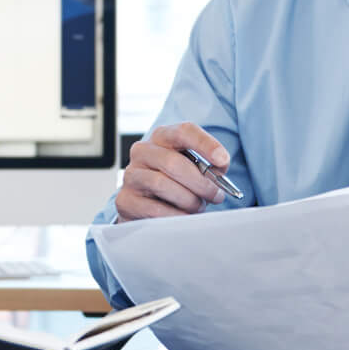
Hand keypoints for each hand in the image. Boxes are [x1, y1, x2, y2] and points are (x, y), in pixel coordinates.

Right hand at [115, 121, 232, 220]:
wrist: (145, 206)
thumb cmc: (176, 183)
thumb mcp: (193, 169)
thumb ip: (208, 166)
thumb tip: (220, 168)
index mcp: (162, 137)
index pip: (183, 131)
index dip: (205, 144)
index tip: (222, 161)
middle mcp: (142, 152)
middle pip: (173, 162)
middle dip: (200, 182)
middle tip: (216, 196)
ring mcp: (131, 176)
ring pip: (162, 184)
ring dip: (188, 200)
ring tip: (198, 208)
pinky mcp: (125, 200)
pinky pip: (153, 209)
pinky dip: (175, 216)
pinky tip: (184, 218)